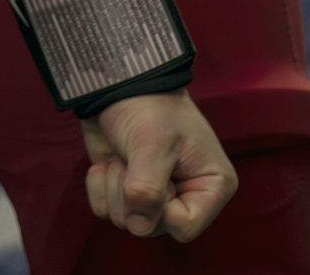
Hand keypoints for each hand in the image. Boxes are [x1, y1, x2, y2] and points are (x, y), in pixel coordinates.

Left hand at [81, 91, 236, 242]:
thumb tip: (139, 228)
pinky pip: (102, 209)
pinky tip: (108, 160)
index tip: (156, 175)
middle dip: (132, 192)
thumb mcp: (154, 144)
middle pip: (151, 227)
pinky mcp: (124, 190)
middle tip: (136, 158)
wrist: (118, 82)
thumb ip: (148, 190)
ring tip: (125, 154)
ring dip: (114, 184)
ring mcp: (154, 195)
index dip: (160, 209)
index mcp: (211, 186)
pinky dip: (98, 184)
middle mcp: (186, 197)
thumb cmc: (149, 106)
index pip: (184, 227)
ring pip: (124, 220)